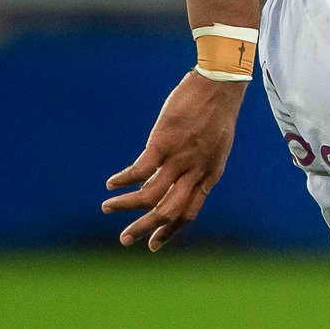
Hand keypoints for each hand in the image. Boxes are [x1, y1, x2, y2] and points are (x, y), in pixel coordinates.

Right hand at [102, 72, 244, 249]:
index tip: (153, 245)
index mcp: (208, 175)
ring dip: (126, 206)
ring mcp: (179, 159)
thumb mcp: (215, 145)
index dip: (170, 232)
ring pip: (150, 196)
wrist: (222, 83)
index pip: (188, 213)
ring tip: (107, 208)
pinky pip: (139, 171)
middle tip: (125, 240)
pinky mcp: (164, 142)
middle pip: (168, 212)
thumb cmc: (218, 110)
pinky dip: (123, 181)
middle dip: (145, 229)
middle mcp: (194, 172)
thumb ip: (198, 163)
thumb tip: (172, 174)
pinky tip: (111, 184)